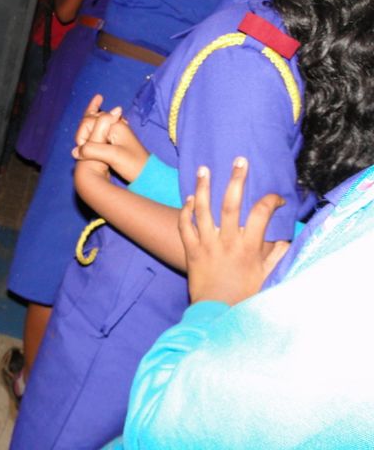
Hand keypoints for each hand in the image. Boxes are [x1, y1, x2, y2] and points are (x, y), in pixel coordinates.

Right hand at [72, 94, 149, 182]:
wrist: (147, 175)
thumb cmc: (134, 165)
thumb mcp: (113, 156)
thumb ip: (93, 150)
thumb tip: (75, 152)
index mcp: (115, 125)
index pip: (89, 121)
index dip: (82, 135)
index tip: (83, 151)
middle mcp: (114, 125)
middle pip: (89, 122)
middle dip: (82, 133)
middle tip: (81, 147)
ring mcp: (114, 133)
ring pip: (93, 128)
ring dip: (85, 133)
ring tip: (81, 142)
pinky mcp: (113, 141)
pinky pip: (98, 133)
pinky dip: (91, 134)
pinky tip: (88, 136)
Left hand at [178, 157, 289, 305]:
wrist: (215, 312)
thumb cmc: (244, 295)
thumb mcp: (266, 276)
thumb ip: (277, 256)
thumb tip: (287, 239)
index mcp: (249, 247)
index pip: (262, 214)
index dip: (271, 200)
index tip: (277, 198)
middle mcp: (227, 241)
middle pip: (231, 203)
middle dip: (236, 179)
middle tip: (238, 160)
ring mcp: (206, 244)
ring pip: (203, 209)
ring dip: (203, 187)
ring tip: (203, 169)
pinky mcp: (190, 250)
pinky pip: (185, 226)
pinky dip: (186, 211)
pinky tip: (188, 199)